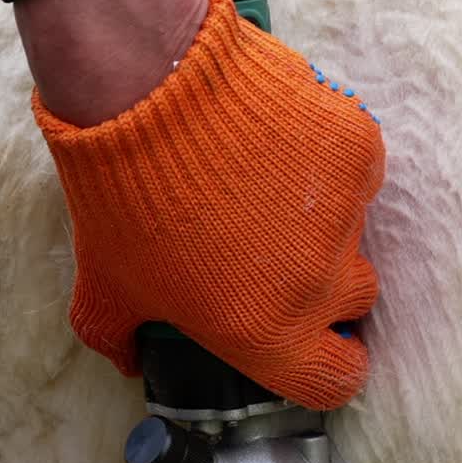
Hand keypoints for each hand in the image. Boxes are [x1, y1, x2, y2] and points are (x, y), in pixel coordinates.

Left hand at [21, 0, 384, 410]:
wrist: (146, 81)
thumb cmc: (122, 194)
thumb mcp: (104, 284)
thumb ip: (118, 338)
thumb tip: (131, 362)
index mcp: (267, 332)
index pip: (337, 381)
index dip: (331, 366)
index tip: (320, 345)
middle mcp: (318, 283)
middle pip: (354, 299)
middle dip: (325, 282)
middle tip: (274, 250)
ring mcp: (345, 215)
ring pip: (355, 230)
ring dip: (322, 217)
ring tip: (264, 183)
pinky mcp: (358, 151)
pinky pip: (357, 171)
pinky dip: (327, 161)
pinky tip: (278, 142)